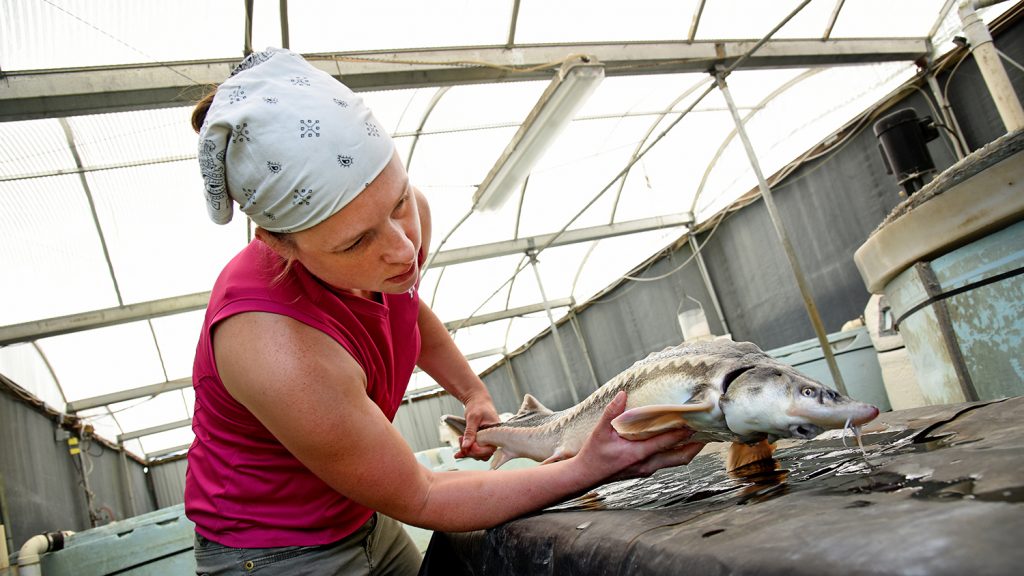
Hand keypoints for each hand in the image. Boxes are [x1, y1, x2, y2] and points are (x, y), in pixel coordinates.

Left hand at [454, 394, 500, 459]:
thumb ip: (470, 433)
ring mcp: (487, 440)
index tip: (467, 446)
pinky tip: (458, 453)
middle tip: (460, 441)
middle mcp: (493, 438)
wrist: (477, 399)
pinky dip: (467, 451)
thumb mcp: (473, 418)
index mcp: (496, 433)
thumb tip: (465, 446)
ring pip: (479, 454)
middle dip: (470, 451)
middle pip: (483, 454)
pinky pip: (475, 449)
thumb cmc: (478, 405)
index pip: (489, 449)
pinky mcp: (481, 440)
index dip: (477, 451)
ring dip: (468, 451)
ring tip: (460, 440)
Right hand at [575, 391, 704, 482]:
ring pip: (675, 462)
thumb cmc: (593, 454)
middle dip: (695, 446)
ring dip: (688, 450)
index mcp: (638, 454)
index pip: (666, 441)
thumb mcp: (600, 431)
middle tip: (708, 433)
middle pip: (679, 457)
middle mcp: (647, 464)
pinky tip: (678, 444)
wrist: (585, 476)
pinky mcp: (645, 471)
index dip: (682, 431)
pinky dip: (676, 453)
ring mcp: (647, 470)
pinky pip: (667, 462)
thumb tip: (622, 394)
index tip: (695, 421)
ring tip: (699, 438)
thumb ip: (611, 412)